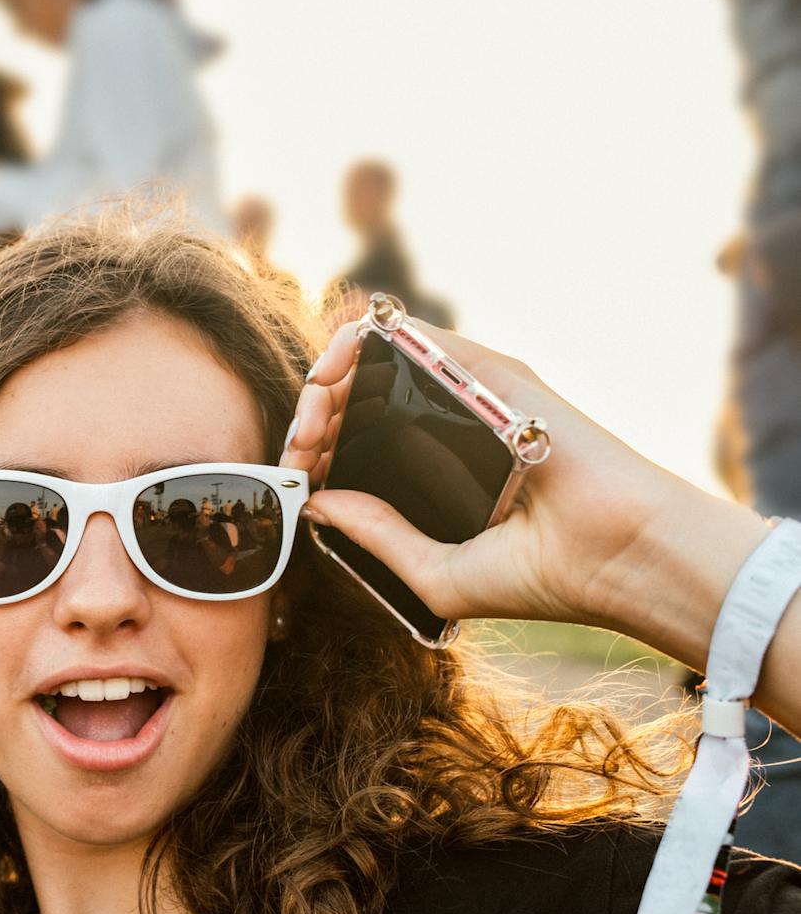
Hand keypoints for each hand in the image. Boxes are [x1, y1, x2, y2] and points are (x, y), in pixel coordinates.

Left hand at [280, 319, 767, 660]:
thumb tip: (316, 501)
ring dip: (325, 384)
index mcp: (436, 478)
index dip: (314, 455)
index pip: (356, 449)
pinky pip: (407, 338)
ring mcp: (467, 400)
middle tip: (297, 448)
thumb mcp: (434, 575)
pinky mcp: (485, 372)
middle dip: (311, 419)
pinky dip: (356, 347)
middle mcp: (449, 433)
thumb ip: (375, 536)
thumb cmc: (541, 576)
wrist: (616, 555)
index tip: (297, 475)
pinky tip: (329, 377)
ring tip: (310, 421)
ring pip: (374, 366)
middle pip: (356, 404)